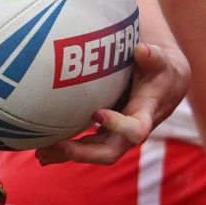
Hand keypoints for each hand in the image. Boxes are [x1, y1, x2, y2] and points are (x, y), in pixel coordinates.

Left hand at [37, 42, 189, 165]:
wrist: (164, 85)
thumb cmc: (160, 69)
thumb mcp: (160, 61)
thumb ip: (153, 57)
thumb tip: (142, 50)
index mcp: (145, 115)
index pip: (135, 130)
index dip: (117, 125)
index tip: (97, 113)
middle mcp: (129, 132)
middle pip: (108, 152)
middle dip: (81, 152)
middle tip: (55, 146)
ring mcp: (114, 135)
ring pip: (92, 152)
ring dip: (67, 154)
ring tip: (41, 154)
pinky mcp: (103, 134)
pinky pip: (84, 147)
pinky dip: (64, 150)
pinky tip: (42, 152)